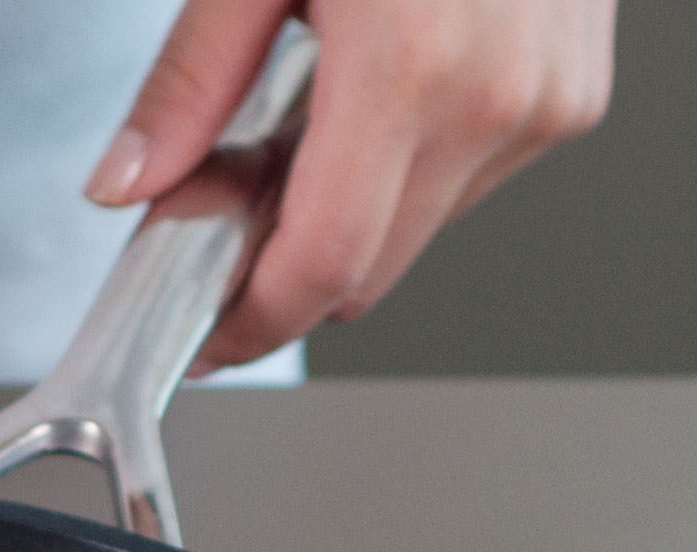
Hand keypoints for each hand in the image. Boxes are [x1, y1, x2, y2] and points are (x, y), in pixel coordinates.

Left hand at [86, 0, 615, 369]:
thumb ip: (187, 86)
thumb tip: (125, 185)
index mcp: (412, 69)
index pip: (319, 270)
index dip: (248, 324)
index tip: (200, 336)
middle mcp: (498, 99)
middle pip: (364, 271)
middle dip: (277, 263)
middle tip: (218, 200)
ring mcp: (548, 100)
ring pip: (412, 233)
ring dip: (341, 213)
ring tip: (299, 120)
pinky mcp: (571, 93)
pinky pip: (463, 182)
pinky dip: (397, 170)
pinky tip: (365, 100)